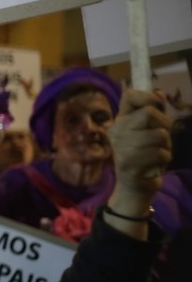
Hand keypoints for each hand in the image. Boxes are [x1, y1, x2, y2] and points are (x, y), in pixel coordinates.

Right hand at [107, 89, 171, 211]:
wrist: (134, 188)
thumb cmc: (144, 157)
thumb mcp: (149, 132)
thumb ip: (153, 113)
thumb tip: (159, 93)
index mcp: (120, 121)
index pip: (130, 95)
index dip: (148, 97)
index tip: (156, 108)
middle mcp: (116, 131)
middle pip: (150, 113)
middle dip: (164, 125)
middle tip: (160, 140)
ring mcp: (120, 148)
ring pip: (159, 134)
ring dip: (166, 146)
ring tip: (156, 154)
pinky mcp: (128, 164)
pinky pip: (159, 153)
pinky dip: (164, 159)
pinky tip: (154, 165)